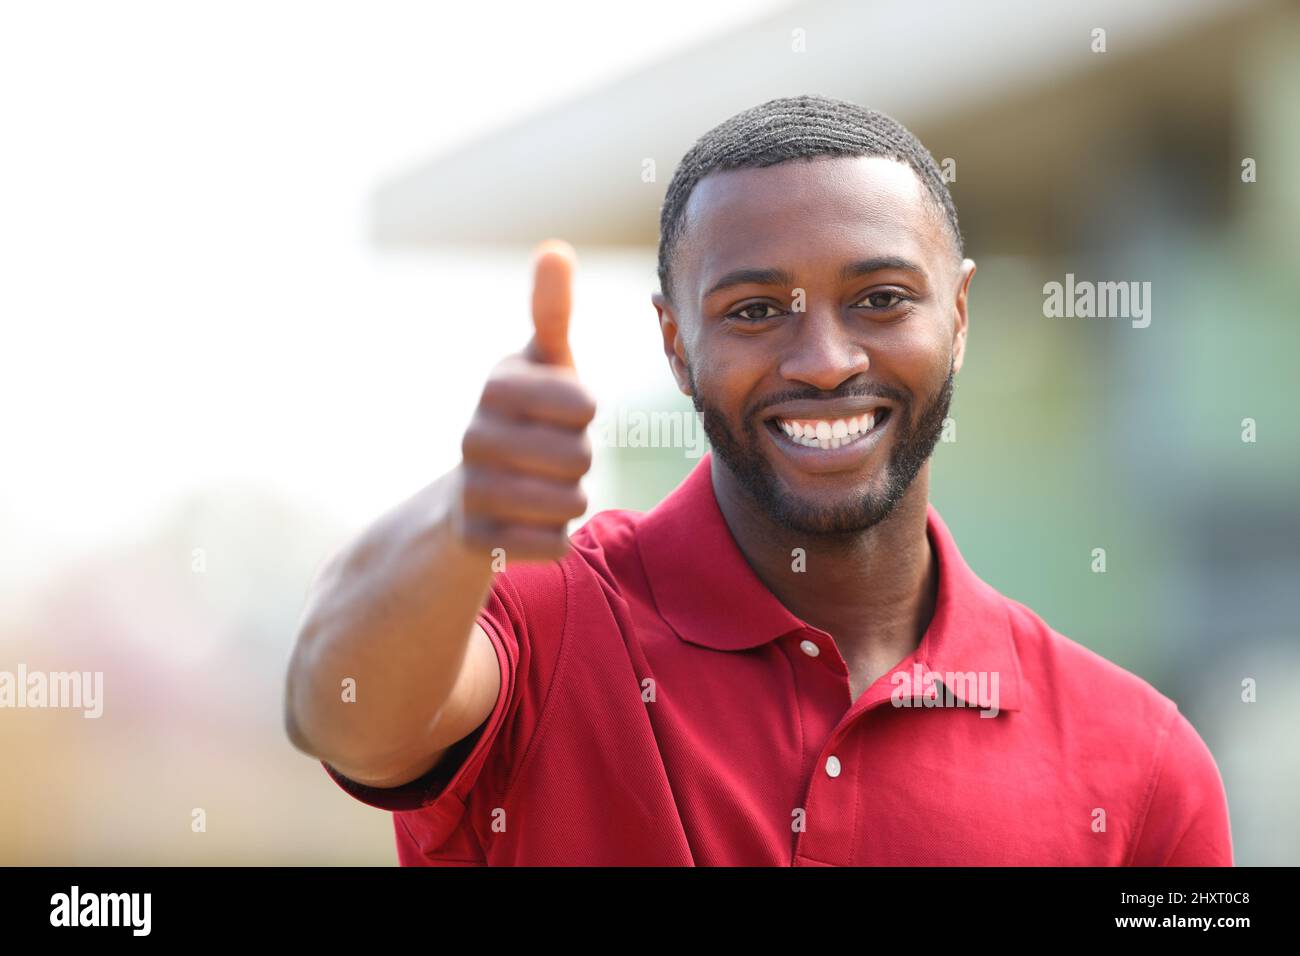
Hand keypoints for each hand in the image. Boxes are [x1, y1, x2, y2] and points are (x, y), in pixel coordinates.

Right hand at [455, 240, 595, 561]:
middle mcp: (474, 435)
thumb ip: (551, 311)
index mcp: (497, 385)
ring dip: (570, 498)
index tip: (561, 411)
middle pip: (580, 456)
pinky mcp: (477, 540)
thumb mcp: (541, 363)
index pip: (584, 404)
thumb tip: (555, 249)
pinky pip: (553, 544)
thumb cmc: (525, 417)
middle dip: (579, 459)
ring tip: (540, 486)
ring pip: (570, 502)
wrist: (470, 496)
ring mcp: (471, 490)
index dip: (585, 413)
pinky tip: (527, 523)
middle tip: (550, 454)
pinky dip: (554, 537)